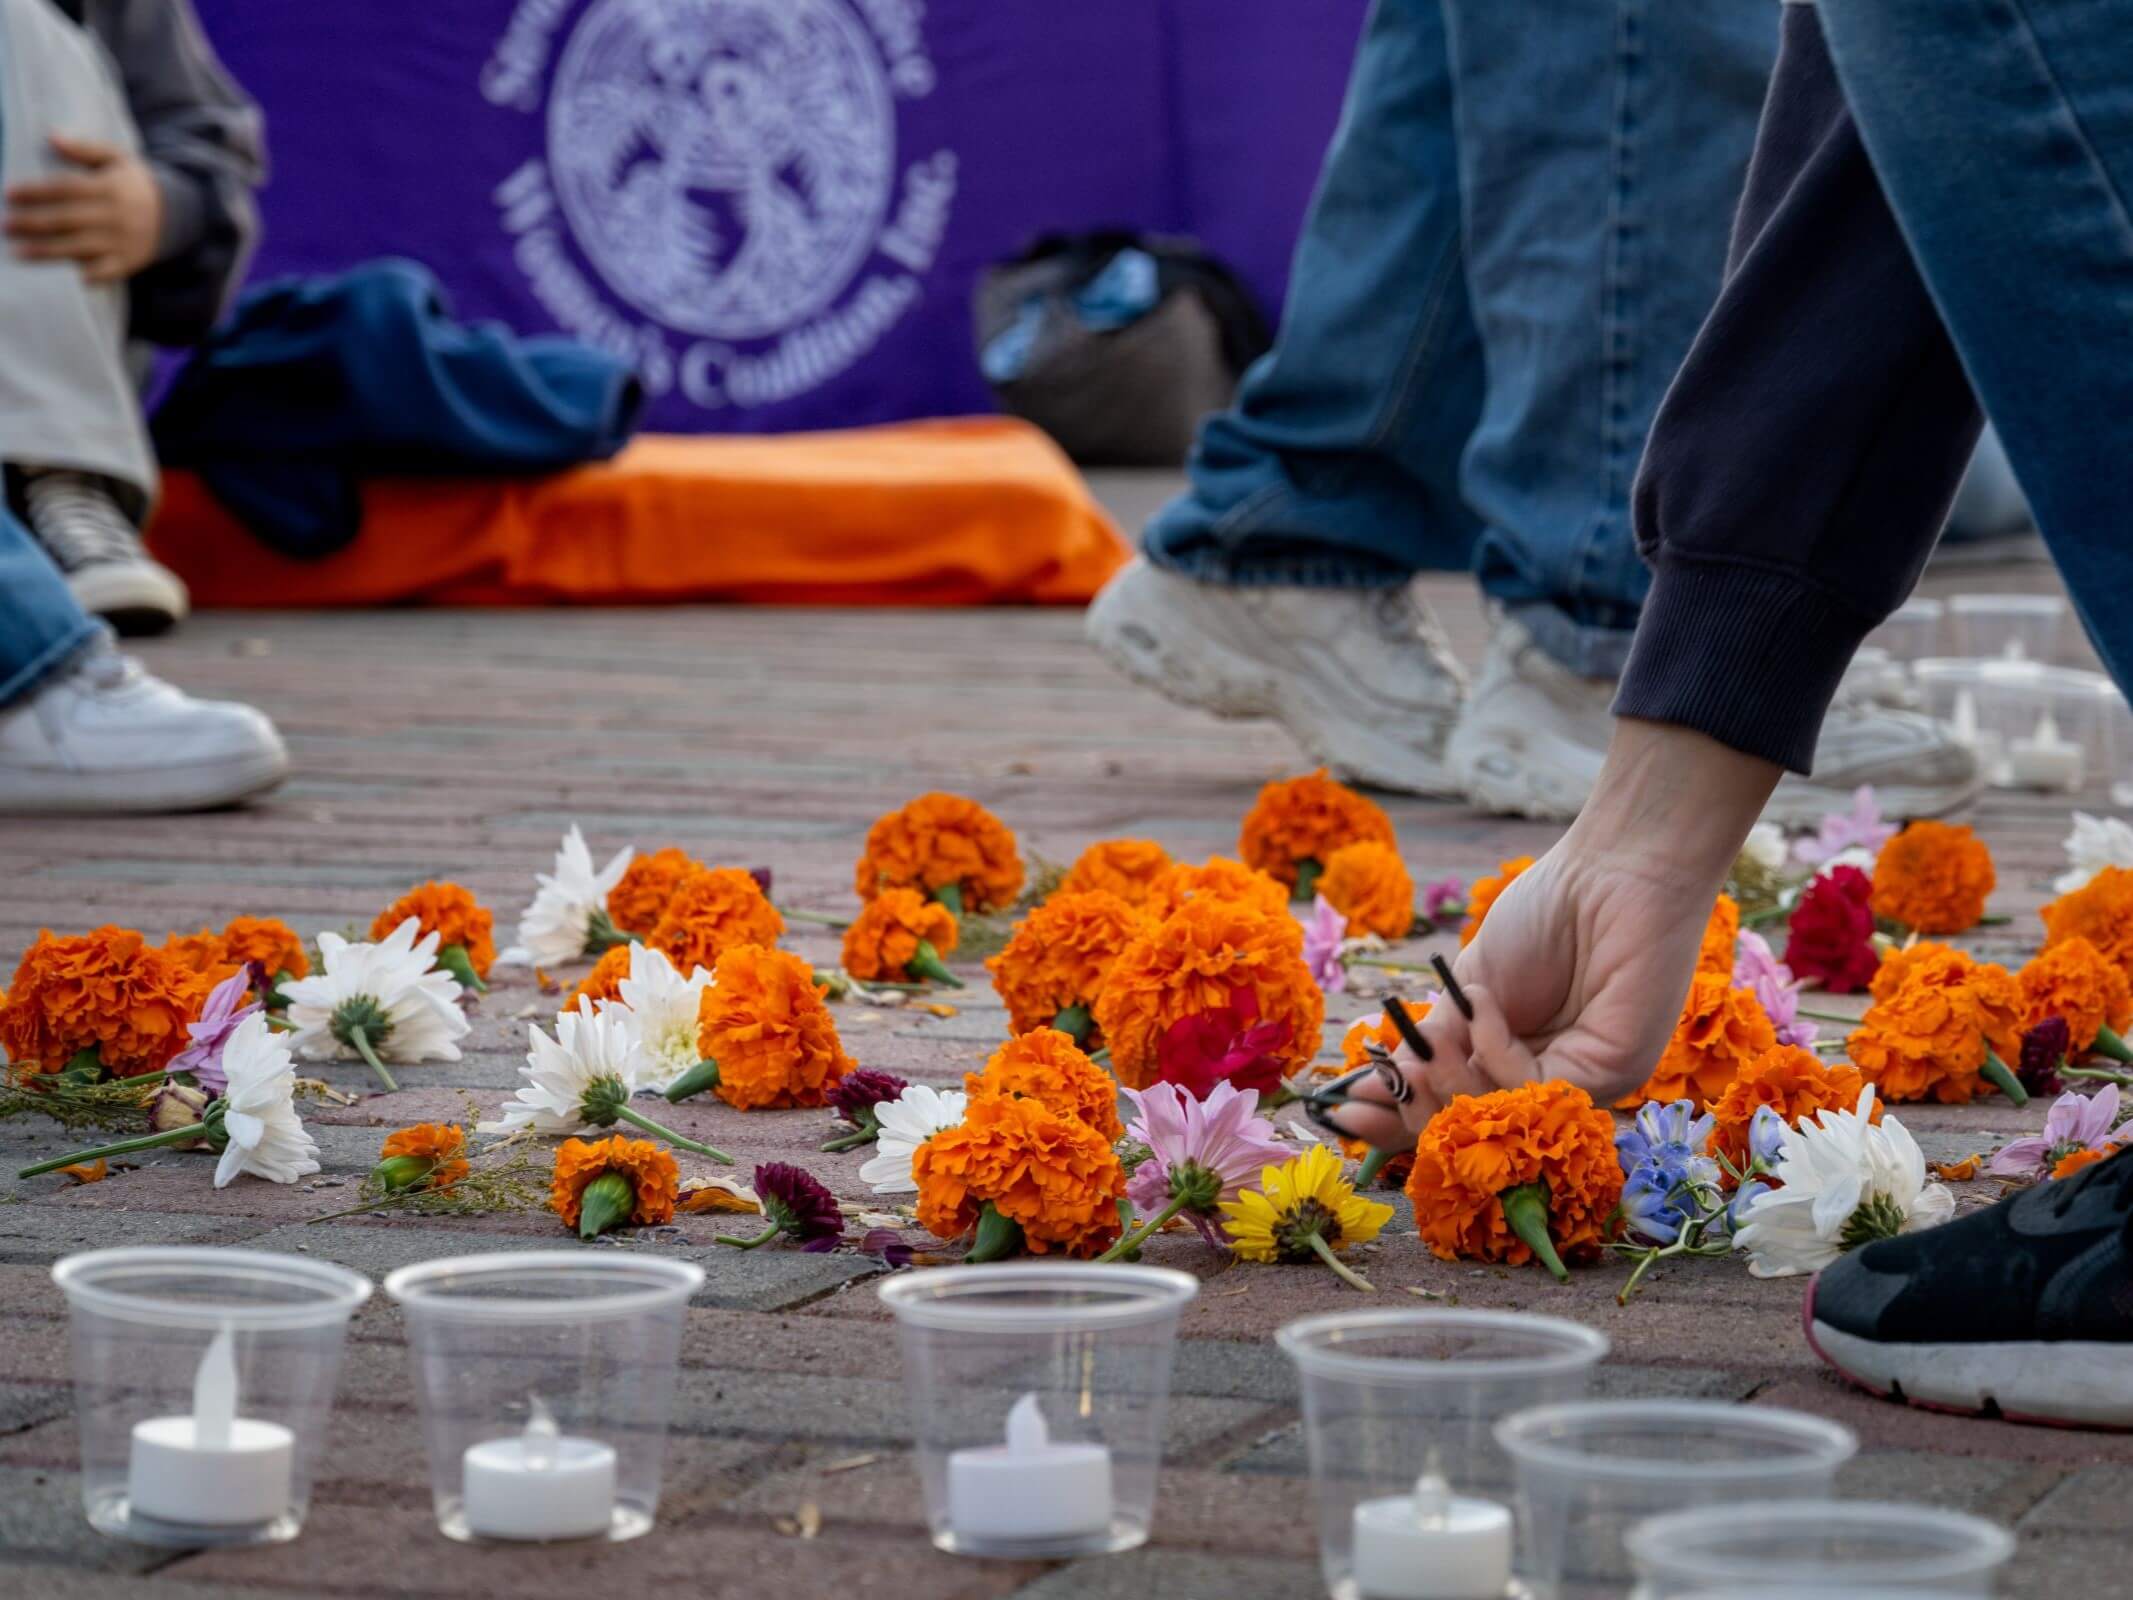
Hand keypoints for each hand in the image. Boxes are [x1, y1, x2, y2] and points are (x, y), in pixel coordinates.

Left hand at [6, 134, 163, 282]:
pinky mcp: (128, 262)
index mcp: (109, 188)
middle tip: (4, 225)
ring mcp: (122, 241)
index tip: (9, 194)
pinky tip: (65, 280)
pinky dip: (87, 276)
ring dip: (47, 251)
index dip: (37, 192)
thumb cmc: (134, 184)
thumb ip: (85, 148)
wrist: (177, 215)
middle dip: (33, 223)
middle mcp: (115, 216)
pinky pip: (105, 272)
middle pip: (68, 219)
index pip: (67, 189)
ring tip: (18, 252)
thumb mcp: (116, 158)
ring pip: (80, 247)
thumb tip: (52, 136)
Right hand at [1326, 720, 1780, 1149]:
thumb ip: (1440, 1040)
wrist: (1610, 869)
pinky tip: (1485, 1008)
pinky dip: (1497, 1054)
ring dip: (1453, 1080)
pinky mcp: (1617, 1071)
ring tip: (1433, 1040)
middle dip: (1417, 1113)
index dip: (1405, 1117)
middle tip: (1369, 1094)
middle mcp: (1557, 1081)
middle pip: (1478, 1127)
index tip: (1344, 1111)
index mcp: (1524, 1061)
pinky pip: (1536, 1089)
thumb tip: (1383, 1085)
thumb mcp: (1471, 985)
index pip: (1462, 1107)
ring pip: (1503, 1116)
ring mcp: (1589, 1081)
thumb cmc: (1547, 914)